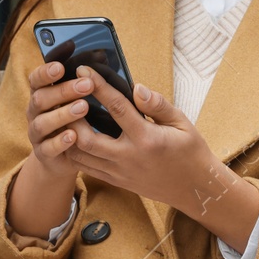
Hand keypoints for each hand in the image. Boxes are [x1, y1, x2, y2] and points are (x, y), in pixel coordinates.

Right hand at [23, 58, 89, 181]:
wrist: (69, 157)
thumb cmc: (79, 121)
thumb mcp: (81, 99)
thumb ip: (87, 80)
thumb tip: (103, 55)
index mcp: (43, 94)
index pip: (36, 79)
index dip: (45, 72)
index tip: (61, 66)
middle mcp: (36, 112)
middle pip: (41, 98)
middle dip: (63, 90)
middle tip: (87, 85)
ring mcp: (37, 133)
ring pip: (42, 122)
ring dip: (63, 114)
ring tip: (84, 107)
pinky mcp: (44, 153)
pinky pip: (47, 147)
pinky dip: (59, 141)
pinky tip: (74, 135)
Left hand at [64, 68, 258, 250]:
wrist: (194, 188)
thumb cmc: (190, 152)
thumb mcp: (182, 123)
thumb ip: (158, 105)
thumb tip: (137, 87)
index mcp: (147, 138)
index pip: (116, 107)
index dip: (98, 86)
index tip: (83, 70)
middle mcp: (129, 157)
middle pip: (86, 137)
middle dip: (71, 116)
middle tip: (65, 98)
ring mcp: (120, 172)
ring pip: (80, 155)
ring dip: (68, 135)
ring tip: (64, 116)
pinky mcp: (116, 181)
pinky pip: (86, 168)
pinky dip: (75, 152)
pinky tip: (72, 138)